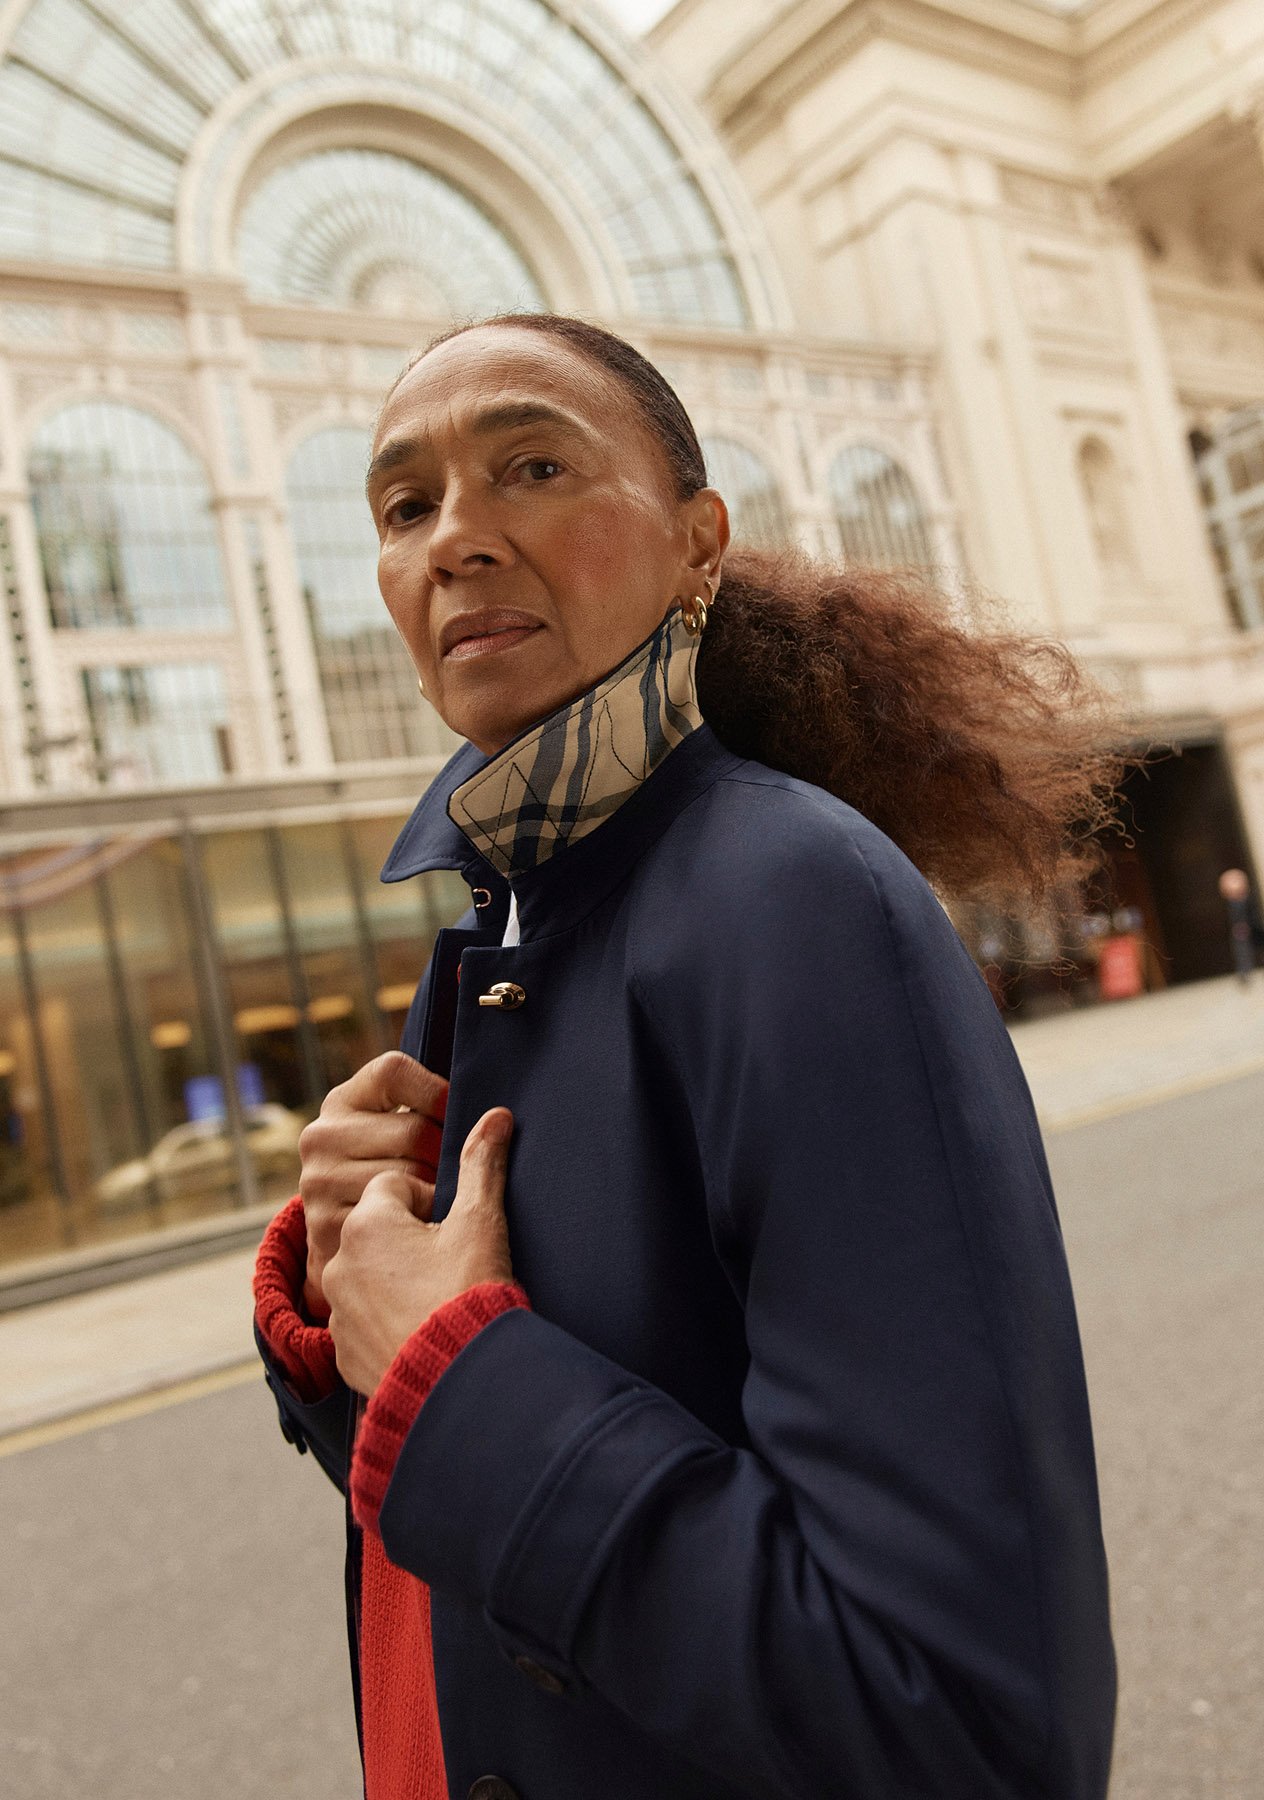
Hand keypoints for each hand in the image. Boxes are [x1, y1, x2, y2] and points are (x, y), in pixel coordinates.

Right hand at [298, 1051, 448, 1309]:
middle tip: (462, 1172)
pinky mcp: (324, 1226)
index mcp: (341, 1101)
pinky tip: (423, 1229)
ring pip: (408, 1178)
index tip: (459, 1116)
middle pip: (413, 1130)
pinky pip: (396, 1221)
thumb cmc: (392, 1174)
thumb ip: (432, 1109)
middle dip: (446, 1154)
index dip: (437, 1093)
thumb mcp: (398, 1131)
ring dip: (437, 1194)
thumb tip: (500, 1118)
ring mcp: (319, 1182)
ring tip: (444, 1201)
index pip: (393, 1072)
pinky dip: (419, 1225)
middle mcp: (322, 1136)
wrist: (349, 1246)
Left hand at [323, 1107, 515, 1395]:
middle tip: (450, 1265)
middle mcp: (340, 1262)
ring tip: (438, 1300)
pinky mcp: (344, 1351)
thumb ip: (482, 1164)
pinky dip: (388, 1322)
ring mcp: (339, 1310)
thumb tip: (496, 1116)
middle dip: (410, 1241)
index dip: (431, 1203)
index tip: (453, 1229)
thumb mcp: (481, 1222)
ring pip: (368, 1276)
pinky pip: (364, 1322)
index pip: (395, 1186)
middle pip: (378, 1231)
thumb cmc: (469, 1293)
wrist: (459, 1381)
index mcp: (368, 1222)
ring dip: (396, 1281)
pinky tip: (423, 1330)